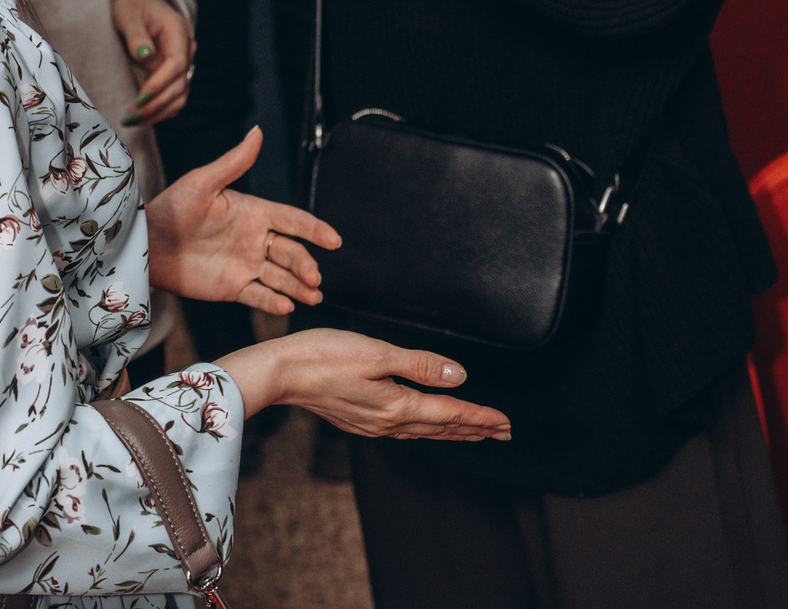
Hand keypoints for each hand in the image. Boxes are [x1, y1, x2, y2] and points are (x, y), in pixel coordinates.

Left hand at [111, 0, 192, 125]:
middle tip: (130, 117)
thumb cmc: (132, 6)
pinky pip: (173, 97)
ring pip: (179, 96)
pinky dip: (160, 110)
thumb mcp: (128, 14)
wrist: (140, 2)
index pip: (177, 63)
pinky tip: (141, 117)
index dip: (160, 84)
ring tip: (133, 121)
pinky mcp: (175, 75)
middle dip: (156, 104)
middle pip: (180, 84)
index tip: (140, 98)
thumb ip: (136, 35)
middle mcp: (186, 48)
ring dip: (158, 112)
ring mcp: (184, 63)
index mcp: (178, 30)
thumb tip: (145, 55)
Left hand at [146, 127, 335, 313]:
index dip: (315, 229)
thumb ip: (235, 162)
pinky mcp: (232, 288)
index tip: (335, 240)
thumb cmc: (172, 207)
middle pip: (291, 252)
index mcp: (253, 212)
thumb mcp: (204, 182)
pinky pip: (259, 296)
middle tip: (314, 278)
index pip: (292, 220)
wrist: (146, 244)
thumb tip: (258, 131)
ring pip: (281, 277)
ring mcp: (245, 265)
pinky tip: (286, 306)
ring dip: (298, 286)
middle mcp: (253, 239)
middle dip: (306, 264)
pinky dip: (274, 302)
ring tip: (312, 296)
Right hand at [215, 329, 511, 441]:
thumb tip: (458, 376)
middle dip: (475, 430)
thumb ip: (420, 364)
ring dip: (453, 432)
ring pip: (424, 431)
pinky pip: (405, 430)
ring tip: (475, 433)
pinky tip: (425, 426)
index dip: (480, 417)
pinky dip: (427, 429)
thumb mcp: (378, 353)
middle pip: (441, 427)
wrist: (281, 373)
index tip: (505, 422)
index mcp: (398, 405)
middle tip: (502, 433)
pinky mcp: (359, 419)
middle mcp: (389, 421)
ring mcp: (373, 424)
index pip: (450, 413)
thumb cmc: (325, 356)